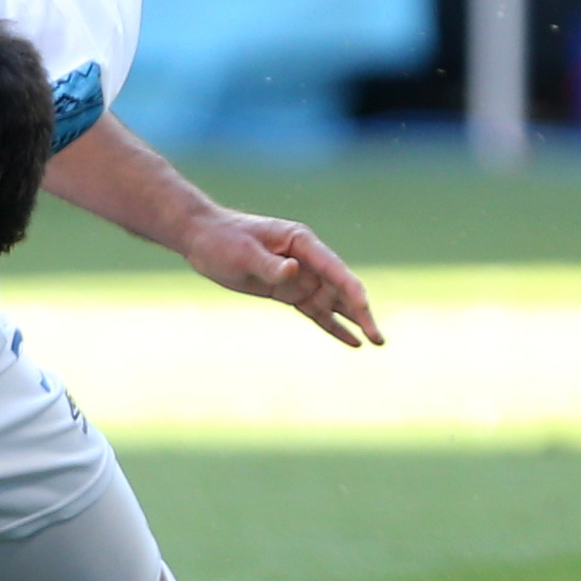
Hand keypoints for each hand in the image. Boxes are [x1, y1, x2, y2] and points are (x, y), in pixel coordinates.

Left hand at [175, 208, 382, 347]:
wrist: (201, 238)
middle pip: (340, 289)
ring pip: (332, 302)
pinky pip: (315, 310)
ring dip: (353, 321)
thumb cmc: (222, 239)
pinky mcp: (287, 291)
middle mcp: (307, 259)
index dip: (351, 291)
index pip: (334, 269)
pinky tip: (352, 341)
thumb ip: (270, 264)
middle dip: (361, 313)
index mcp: (302, 242)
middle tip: (379, 338)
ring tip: (376, 342)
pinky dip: (333, 325)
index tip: (364, 310)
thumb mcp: (243, 252)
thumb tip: (294, 271)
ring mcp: (299, 276)